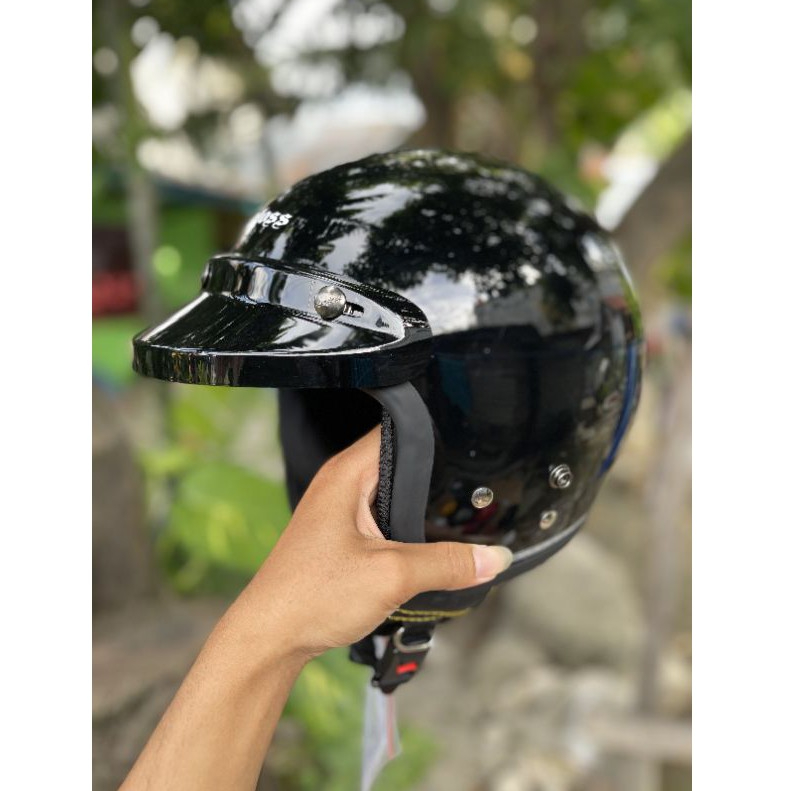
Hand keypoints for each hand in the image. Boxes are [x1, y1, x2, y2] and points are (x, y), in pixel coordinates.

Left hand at [233, 425, 513, 659]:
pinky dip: (403, 531)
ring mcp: (338, 511)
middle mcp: (340, 485)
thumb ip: (448, 563)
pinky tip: (420, 550)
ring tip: (448, 524)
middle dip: (434, 479)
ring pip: (392, 495)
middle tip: (467, 495)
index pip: (398, 430)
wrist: (271, 639)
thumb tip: (492, 557)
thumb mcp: (392, 576)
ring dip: (417, 509)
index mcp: (347, 474)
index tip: (468, 447)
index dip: (435, 434)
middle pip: (400, 463)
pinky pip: (382, 520)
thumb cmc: (309, 597)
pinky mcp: (339, 536)